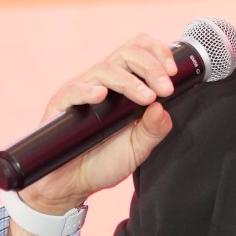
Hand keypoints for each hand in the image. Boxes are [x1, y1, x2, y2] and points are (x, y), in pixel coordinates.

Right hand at [17, 33, 177, 215]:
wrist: (72, 184)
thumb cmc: (104, 162)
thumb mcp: (139, 148)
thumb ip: (154, 130)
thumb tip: (163, 109)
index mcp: (124, 85)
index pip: (139, 51)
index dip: (157, 52)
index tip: (173, 71)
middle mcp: (104, 83)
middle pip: (126, 53)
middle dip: (151, 66)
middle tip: (166, 88)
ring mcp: (82, 91)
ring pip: (105, 69)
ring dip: (130, 81)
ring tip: (146, 97)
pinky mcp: (62, 105)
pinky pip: (74, 90)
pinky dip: (88, 90)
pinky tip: (101, 95)